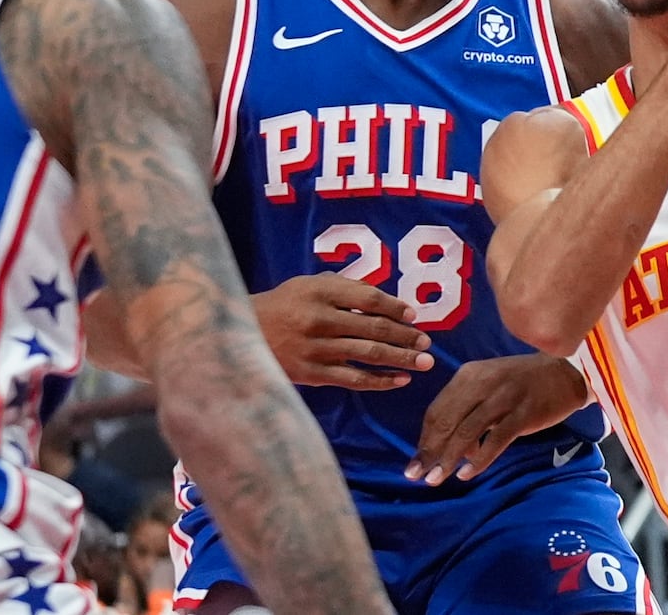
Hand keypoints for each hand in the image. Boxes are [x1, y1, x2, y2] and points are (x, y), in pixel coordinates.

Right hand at [252, 272, 434, 388]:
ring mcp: (316, 348)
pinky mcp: (312, 374)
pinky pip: (353, 379)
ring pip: (368, 354)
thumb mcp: (308, 285)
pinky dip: (380, 381)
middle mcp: (319, 318)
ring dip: (401, 359)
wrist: (240, 335)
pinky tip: (400, 381)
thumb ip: (343, 289)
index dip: (395, 307)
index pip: (369, 298)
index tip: (414, 315)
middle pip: (374, 328)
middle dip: (406, 336)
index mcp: (320, 291)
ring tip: (425, 362)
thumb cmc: (283, 305)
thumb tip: (385, 302)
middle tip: (427, 342)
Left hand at [404, 355, 587, 484]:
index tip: (416, 460)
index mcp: (469, 374)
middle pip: (447, 422)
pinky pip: (495, 440)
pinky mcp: (523, 413)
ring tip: (436, 479)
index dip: (424, 438)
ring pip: (466, 432)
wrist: (563, 372)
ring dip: (448, 459)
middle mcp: (482, 383)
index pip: (437, 410)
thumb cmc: (521, 382)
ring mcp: (503, 398)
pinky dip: (478, 460)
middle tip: (416, 476)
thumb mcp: (488, 384)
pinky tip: (467, 474)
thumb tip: (453, 449)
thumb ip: (467, 409)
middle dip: (429, 451)